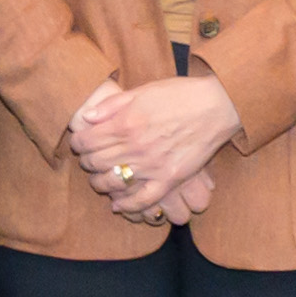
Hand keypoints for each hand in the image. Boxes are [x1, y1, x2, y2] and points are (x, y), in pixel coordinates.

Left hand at [71, 73, 242, 215]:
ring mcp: (152, 165)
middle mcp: (135, 146)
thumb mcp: (142, 91)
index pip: (87, 141)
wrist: (216, 106)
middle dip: (87, 162)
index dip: (78, 143)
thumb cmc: (180, 94)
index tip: (80, 143)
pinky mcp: (169, 179)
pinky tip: (117, 205)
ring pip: (114, 182)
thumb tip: (87, 118)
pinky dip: (127, 205)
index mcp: (125, 123)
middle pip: (97, 162)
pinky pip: (143, 199)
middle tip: (89, 160)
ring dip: (100, 183)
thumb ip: (112, 105)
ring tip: (99, 180)